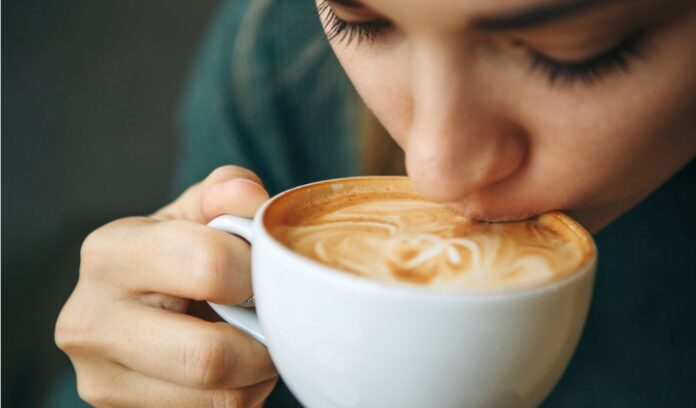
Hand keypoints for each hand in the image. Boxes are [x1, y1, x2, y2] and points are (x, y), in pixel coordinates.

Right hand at [55, 166, 276, 406]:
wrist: (138, 304)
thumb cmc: (177, 252)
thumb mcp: (197, 212)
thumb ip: (226, 192)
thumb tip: (247, 198)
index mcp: (109, 253)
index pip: (208, 266)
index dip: (258, 272)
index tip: (265, 271)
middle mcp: (88, 320)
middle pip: (208, 356)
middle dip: (263, 341)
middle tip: (273, 320)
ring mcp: (100, 379)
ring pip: (219, 399)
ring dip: (258, 374)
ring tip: (252, 341)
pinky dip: (242, 395)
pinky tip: (233, 368)